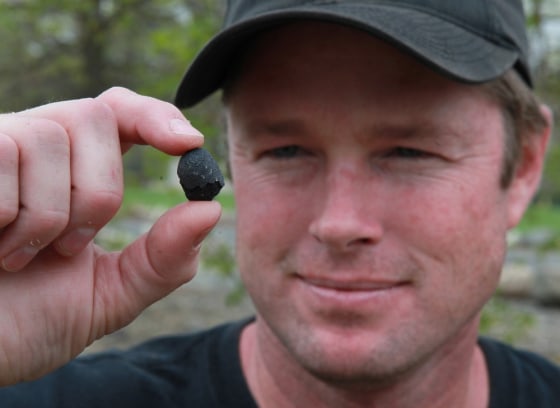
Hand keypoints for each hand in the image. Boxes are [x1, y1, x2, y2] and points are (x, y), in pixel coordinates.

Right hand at [0, 87, 220, 384]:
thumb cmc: (28, 321)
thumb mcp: (111, 295)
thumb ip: (163, 259)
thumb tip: (210, 210)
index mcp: (74, 171)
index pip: (120, 111)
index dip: (155, 115)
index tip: (188, 143)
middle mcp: (33, 147)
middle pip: (94, 117)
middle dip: (98, 192)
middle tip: (69, 247)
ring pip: (49, 137)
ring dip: (47, 216)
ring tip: (17, 255)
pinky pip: (2, 155)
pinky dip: (5, 215)